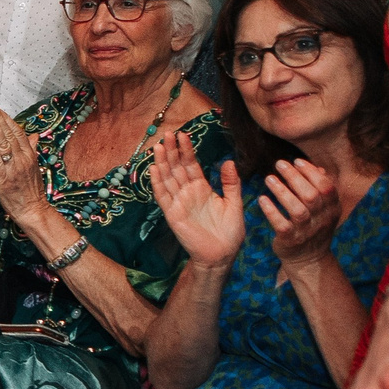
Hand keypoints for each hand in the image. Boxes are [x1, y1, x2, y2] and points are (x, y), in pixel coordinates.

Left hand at [0, 106, 43, 214]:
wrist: (33, 209)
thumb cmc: (31, 190)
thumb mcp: (34, 167)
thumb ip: (32, 149)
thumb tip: (34, 135)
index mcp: (29, 154)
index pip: (18, 132)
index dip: (7, 120)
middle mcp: (23, 158)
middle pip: (11, 134)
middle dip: (0, 119)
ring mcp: (14, 167)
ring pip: (5, 143)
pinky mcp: (5, 177)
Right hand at [149, 130, 245, 266]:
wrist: (222, 254)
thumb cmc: (229, 231)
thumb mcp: (234, 203)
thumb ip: (230, 183)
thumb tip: (228, 161)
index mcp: (202, 188)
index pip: (191, 165)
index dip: (186, 150)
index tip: (183, 135)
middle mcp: (188, 193)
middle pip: (177, 168)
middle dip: (172, 151)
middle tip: (168, 133)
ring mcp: (178, 202)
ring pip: (168, 178)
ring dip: (163, 163)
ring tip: (159, 146)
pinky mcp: (172, 214)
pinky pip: (163, 196)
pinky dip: (158, 183)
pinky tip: (154, 169)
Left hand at [259, 157, 341, 269]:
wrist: (308, 258)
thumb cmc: (313, 227)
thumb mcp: (323, 209)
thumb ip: (319, 189)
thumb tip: (317, 167)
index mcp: (332, 208)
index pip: (326, 187)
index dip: (311, 172)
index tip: (296, 161)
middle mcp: (322, 219)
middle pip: (311, 195)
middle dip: (294, 177)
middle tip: (279, 164)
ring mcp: (307, 231)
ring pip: (297, 209)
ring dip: (282, 192)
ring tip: (269, 178)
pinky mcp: (291, 240)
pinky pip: (281, 224)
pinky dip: (271, 211)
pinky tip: (262, 199)